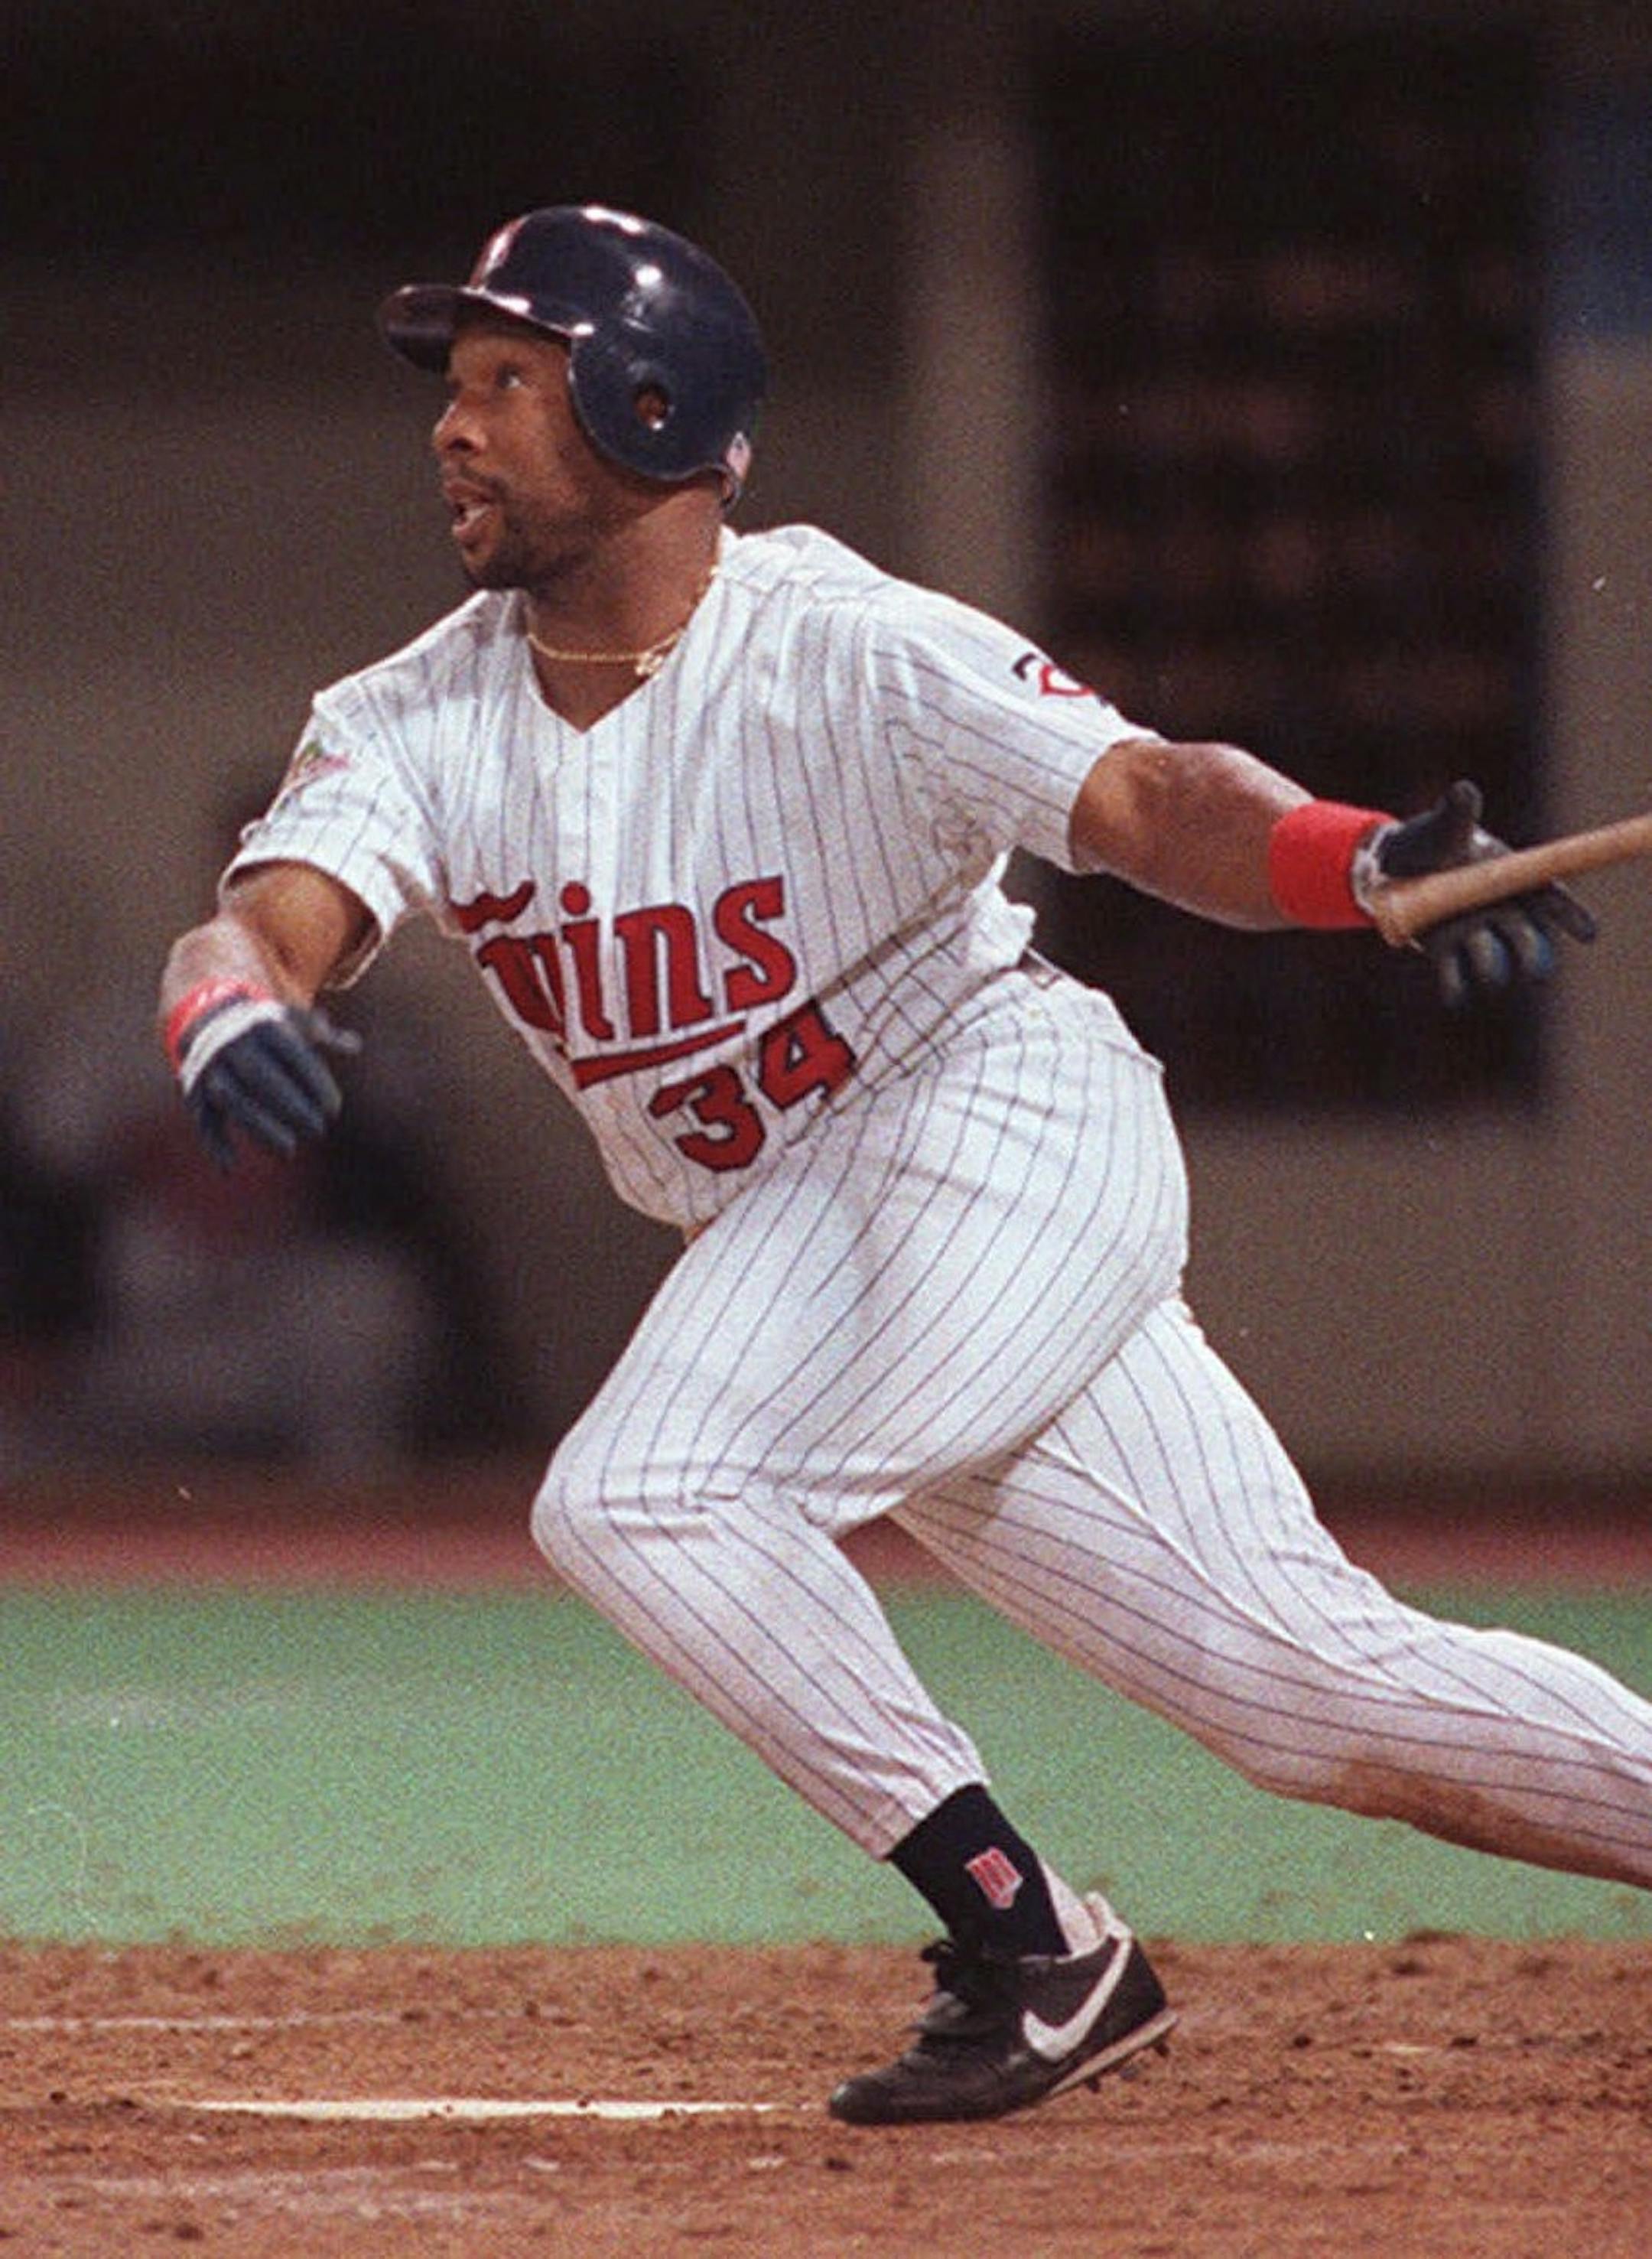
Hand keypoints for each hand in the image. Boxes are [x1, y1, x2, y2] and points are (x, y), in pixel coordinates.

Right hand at [171, 986, 359, 1167]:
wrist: (204, 1017)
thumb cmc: (263, 1027)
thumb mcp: (291, 1021)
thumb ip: (322, 1035)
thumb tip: (354, 1046)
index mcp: (264, 1026)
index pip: (293, 1055)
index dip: (315, 1082)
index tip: (334, 1109)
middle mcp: (234, 1045)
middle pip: (262, 1078)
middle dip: (291, 1107)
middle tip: (318, 1131)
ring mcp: (211, 1067)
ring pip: (234, 1100)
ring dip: (260, 1128)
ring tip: (289, 1152)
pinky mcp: (193, 1087)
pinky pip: (200, 1116)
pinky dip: (212, 1142)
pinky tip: (229, 1167)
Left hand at [1366, 780, 1597, 1006]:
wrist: (1385, 868)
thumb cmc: (1425, 842)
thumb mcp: (1442, 828)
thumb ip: (1456, 814)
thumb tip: (1464, 791)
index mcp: (1508, 878)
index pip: (1548, 897)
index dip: (1570, 916)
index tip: (1589, 934)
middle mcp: (1497, 909)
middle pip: (1528, 938)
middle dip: (1531, 951)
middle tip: (1532, 965)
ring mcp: (1473, 932)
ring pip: (1494, 960)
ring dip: (1490, 965)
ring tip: (1477, 954)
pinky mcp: (1444, 950)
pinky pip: (1456, 975)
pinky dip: (1456, 986)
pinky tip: (1454, 995)